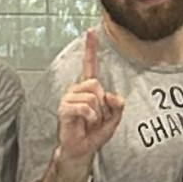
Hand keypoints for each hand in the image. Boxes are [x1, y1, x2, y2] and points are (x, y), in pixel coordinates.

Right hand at [55, 29, 126, 162]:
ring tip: (90, 121)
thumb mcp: (114, 119)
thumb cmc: (94, 132)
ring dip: (97, 113)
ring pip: (92, 97)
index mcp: (88, 88)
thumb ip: (118, 106)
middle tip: (97, 116)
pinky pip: (85, 107)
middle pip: (96, 83)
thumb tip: (111, 95)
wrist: (81, 149)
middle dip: (103, 103)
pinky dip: (91, 117)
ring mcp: (69, 98)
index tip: (90, 32)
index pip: (89, 65)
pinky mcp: (64, 109)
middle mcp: (77, 89)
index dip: (90, 48)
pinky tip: (86, 122)